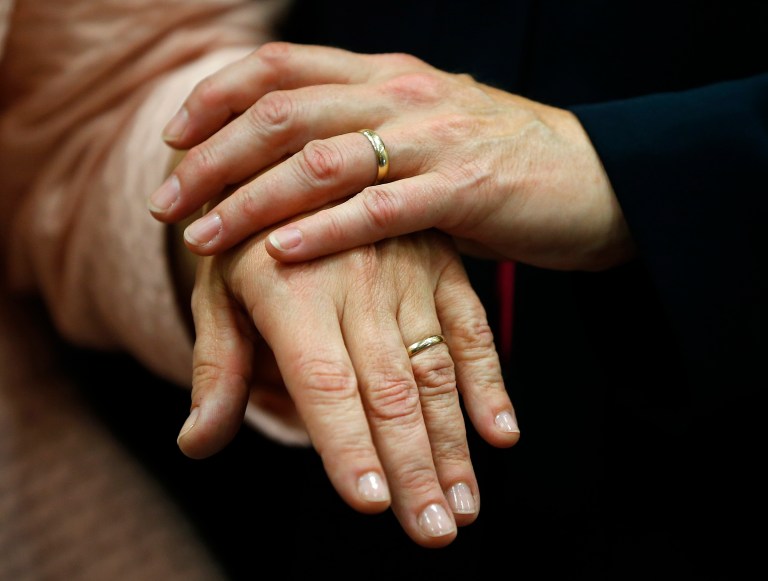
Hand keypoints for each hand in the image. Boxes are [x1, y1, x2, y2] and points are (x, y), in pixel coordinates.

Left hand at [149, 41, 634, 271]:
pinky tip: (278, 253)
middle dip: (213, 158)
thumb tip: (298, 163)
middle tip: (166, 202)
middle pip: (283, 113)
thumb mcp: (426, 131)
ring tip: (201, 238)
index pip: (281, 69)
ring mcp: (434, 140)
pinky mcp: (466, 191)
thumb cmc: (501, 164)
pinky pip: (379, 210)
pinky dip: (322, 231)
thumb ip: (367, 135)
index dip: (216, 97)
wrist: (598, 181)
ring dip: (250, 198)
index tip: (173, 139)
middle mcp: (403, 95)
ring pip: (320, 160)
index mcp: (387, 76)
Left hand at [177, 223, 518, 547]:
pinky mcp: (443, 265)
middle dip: (412, 468)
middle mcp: (356, 282)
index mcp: (292, 290)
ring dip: (453, 443)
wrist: (301, 159)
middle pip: (388, 390)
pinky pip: (472, 329)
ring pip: (434, 370)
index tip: (370, 503)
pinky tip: (502, 434)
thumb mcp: (221, 290)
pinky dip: (490, 382)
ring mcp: (407, 272)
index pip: (324, 383)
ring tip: (464, 506)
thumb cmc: (252, 237)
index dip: (345, 445)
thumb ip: (218, 367)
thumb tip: (197, 443)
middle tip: (433, 532)